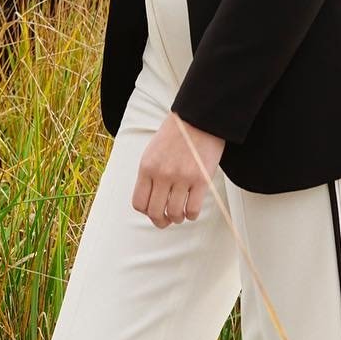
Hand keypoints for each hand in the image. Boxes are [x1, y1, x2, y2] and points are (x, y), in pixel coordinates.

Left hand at [132, 111, 224, 227]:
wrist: (199, 118)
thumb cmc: (176, 134)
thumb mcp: (153, 152)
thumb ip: (150, 174)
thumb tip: (151, 199)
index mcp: (147, 167)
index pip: (139, 203)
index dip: (146, 212)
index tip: (153, 211)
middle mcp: (162, 174)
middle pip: (155, 212)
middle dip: (161, 221)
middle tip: (166, 221)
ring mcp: (182, 178)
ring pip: (175, 214)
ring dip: (178, 218)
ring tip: (181, 214)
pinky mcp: (201, 180)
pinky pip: (193, 209)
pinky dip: (192, 215)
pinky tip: (192, 210)